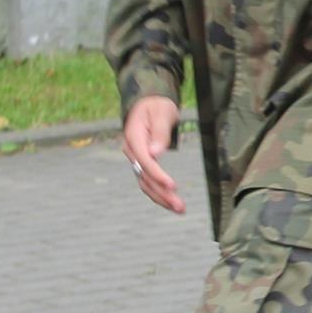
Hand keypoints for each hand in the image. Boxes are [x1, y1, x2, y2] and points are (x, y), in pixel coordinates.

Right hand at [123, 97, 185, 215]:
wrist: (148, 104)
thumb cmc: (156, 106)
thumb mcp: (162, 113)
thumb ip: (160, 132)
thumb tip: (155, 152)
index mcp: (134, 137)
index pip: (144, 161)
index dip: (157, 174)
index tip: (172, 185)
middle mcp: (132, 151)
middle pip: (144, 177)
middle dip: (162, 193)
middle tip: (179, 206)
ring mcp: (136, 159)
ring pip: (146, 183)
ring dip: (161, 198)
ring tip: (179, 209)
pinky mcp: (142, 164)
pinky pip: (149, 182)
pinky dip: (159, 193)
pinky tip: (172, 203)